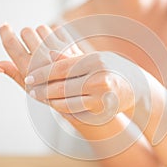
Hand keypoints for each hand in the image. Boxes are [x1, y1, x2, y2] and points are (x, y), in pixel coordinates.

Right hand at [0, 23, 80, 87]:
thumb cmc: (53, 91)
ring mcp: (57, 51)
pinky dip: (56, 36)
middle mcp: (42, 59)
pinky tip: (59, 48)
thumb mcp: (30, 88)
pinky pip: (57, 29)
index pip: (11, 45)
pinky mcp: (71, 46)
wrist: (79, 94)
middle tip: (33, 46)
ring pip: (42, 28)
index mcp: (29, 71)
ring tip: (47, 48)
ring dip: (42, 35)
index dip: (5, 33)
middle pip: (26, 31)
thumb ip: (13, 73)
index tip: (4, 26)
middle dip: (27, 36)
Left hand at [25, 51, 148, 124]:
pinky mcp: (103, 109)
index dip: (43, 73)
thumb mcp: (96, 58)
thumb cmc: (113, 69)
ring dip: (50, 100)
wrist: (137, 88)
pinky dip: (63, 108)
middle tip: (30, 90)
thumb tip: (49, 55)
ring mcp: (102, 95)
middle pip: (62, 85)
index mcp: (95, 61)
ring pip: (68, 100)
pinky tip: (54, 104)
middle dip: (43, 89)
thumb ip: (73, 58)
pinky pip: (77, 110)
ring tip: (39, 97)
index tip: (29, 77)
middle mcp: (99, 77)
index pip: (62, 67)